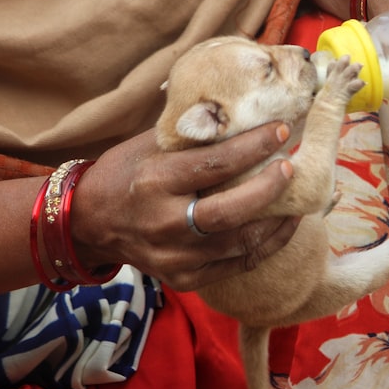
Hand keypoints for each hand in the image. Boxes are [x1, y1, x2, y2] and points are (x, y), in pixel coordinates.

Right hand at [72, 122, 296, 291]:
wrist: (88, 222)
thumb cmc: (125, 172)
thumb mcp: (150, 145)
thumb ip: (194, 135)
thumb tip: (244, 110)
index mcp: (156, 181)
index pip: (216, 164)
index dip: (254, 147)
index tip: (281, 130)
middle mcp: (164, 223)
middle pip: (231, 212)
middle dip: (269, 189)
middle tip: (291, 168)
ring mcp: (174, 257)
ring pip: (240, 243)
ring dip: (276, 221)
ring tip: (299, 200)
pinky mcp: (184, 279)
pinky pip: (236, 265)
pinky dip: (266, 246)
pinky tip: (283, 225)